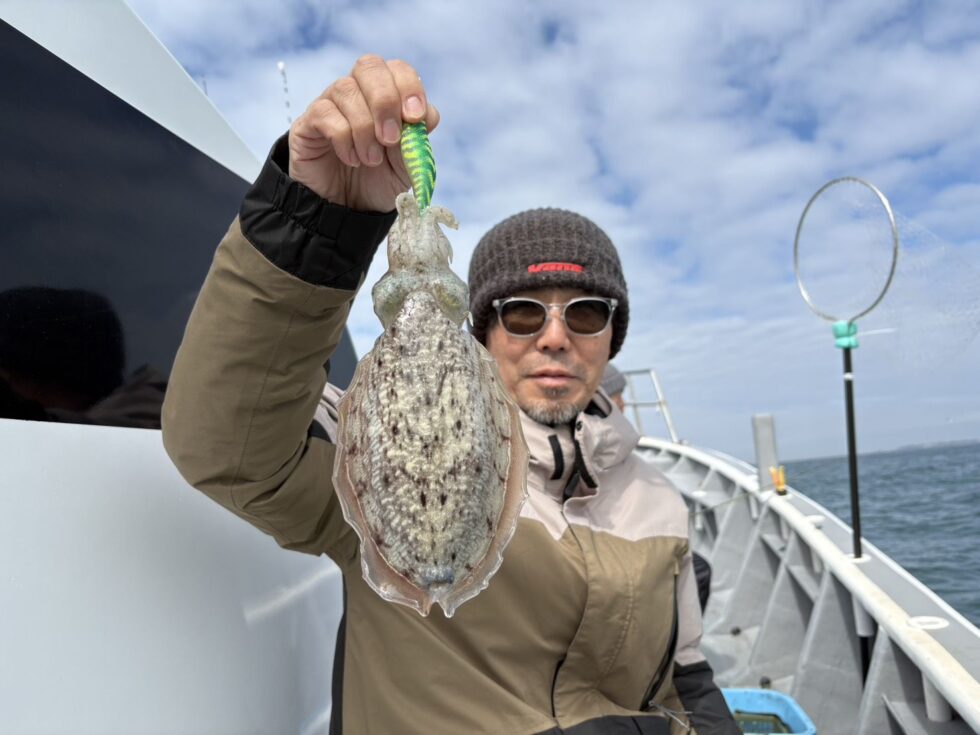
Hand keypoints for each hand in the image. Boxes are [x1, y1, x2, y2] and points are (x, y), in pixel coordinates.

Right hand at [288, 55, 439, 212]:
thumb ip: (418, 140)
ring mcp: (331, 104)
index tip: (415, 117)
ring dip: (364, 128)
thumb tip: (427, 115)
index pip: (397, 69)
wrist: (347, 211)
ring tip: (371, 160)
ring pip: (346, 89)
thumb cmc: (378, 182)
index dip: (409, 86)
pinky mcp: (308, 122)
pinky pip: (324, 113)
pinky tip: (351, 159)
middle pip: (369, 66)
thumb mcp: (407, 166)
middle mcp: (358, 93)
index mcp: (386, 97)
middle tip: (390, 138)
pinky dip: (343, 138)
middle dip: (385, 101)